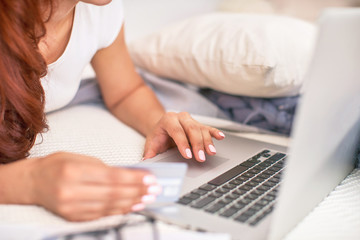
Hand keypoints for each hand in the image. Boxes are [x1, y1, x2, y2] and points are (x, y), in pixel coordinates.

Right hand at [29, 152, 160, 220]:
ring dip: (131, 202)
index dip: (133, 179)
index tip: (149, 178)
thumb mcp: (79, 158)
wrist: (32, 182)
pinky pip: (100, 215)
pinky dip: (118, 210)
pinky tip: (130, 206)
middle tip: (153, 189)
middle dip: (137, 191)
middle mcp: (70, 191)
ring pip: (109, 206)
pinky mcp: (72, 217)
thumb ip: (103, 167)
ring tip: (146, 198)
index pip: (111, 177)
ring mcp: (70, 207)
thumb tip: (128, 175)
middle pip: (113, 193)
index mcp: (73, 172)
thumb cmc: (56, 165)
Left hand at [143, 112, 224, 161]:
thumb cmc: (158, 137)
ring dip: (207, 141)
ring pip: (201, 129)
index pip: (177, 131)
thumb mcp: (151, 144)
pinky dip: (215, 133)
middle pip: (191, 129)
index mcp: (168, 120)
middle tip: (200, 157)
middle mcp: (181, 117)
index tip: (188, 155)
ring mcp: (191, 120)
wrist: (162, 128)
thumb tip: (146, 161)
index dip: (183, 143)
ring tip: (211, 152)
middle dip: (197, 144)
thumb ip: (149, 153)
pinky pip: (208, 128)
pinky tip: (220, 137)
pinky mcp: (199, 124)